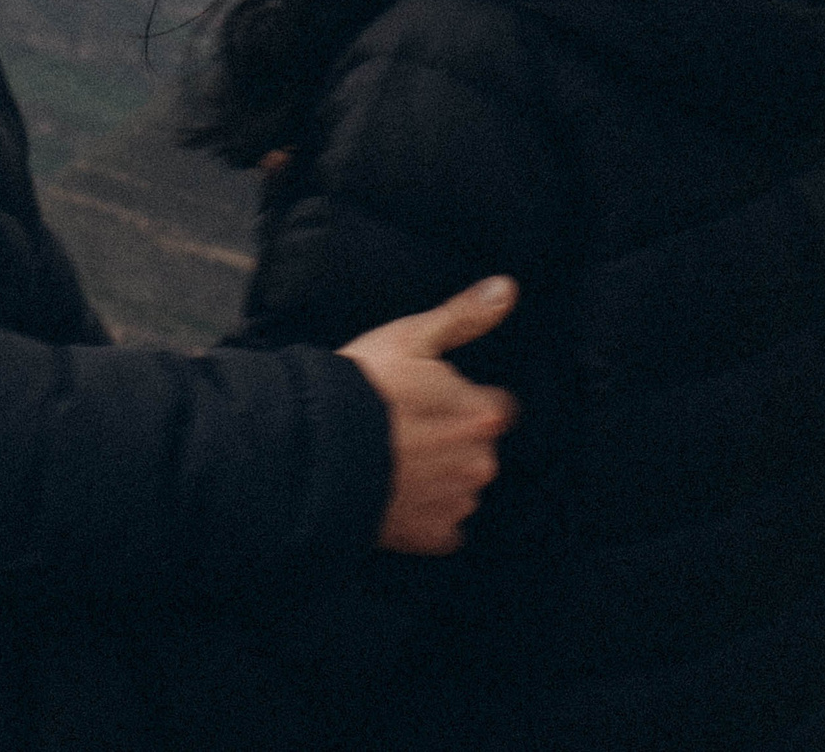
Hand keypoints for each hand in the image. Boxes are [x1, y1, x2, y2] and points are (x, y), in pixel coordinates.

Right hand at [338, 276, 519, 555]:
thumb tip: (508, 288)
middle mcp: (481, 462)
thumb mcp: (411, 338)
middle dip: (452, 439)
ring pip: (460, 486)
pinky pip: (441, 526)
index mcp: (482, 415)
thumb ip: (464, 316)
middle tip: (404, 428)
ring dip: (438, 477)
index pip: (497, 407)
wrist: (316, 451)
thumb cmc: (363, 387)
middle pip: (478, 448)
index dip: (463, 399)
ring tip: (392, 460)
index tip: (430, 398)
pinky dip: (424, 515)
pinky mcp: (433, 536)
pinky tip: (394, 494)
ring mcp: (458, 502)